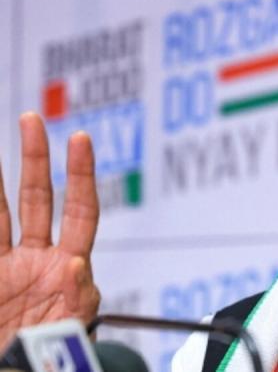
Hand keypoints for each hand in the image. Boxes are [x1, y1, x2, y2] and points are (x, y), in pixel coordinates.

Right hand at [0, 113, 100, 348]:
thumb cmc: (58, 356)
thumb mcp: (76, 328)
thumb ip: (80, 298)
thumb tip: (76, 266)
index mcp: (69, 266)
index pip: (80, 209)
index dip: (80, 174)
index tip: (80, 139)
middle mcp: (38, 259)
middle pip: (38, 198)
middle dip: (36, 159)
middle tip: (32, 119)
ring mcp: (7, 268)